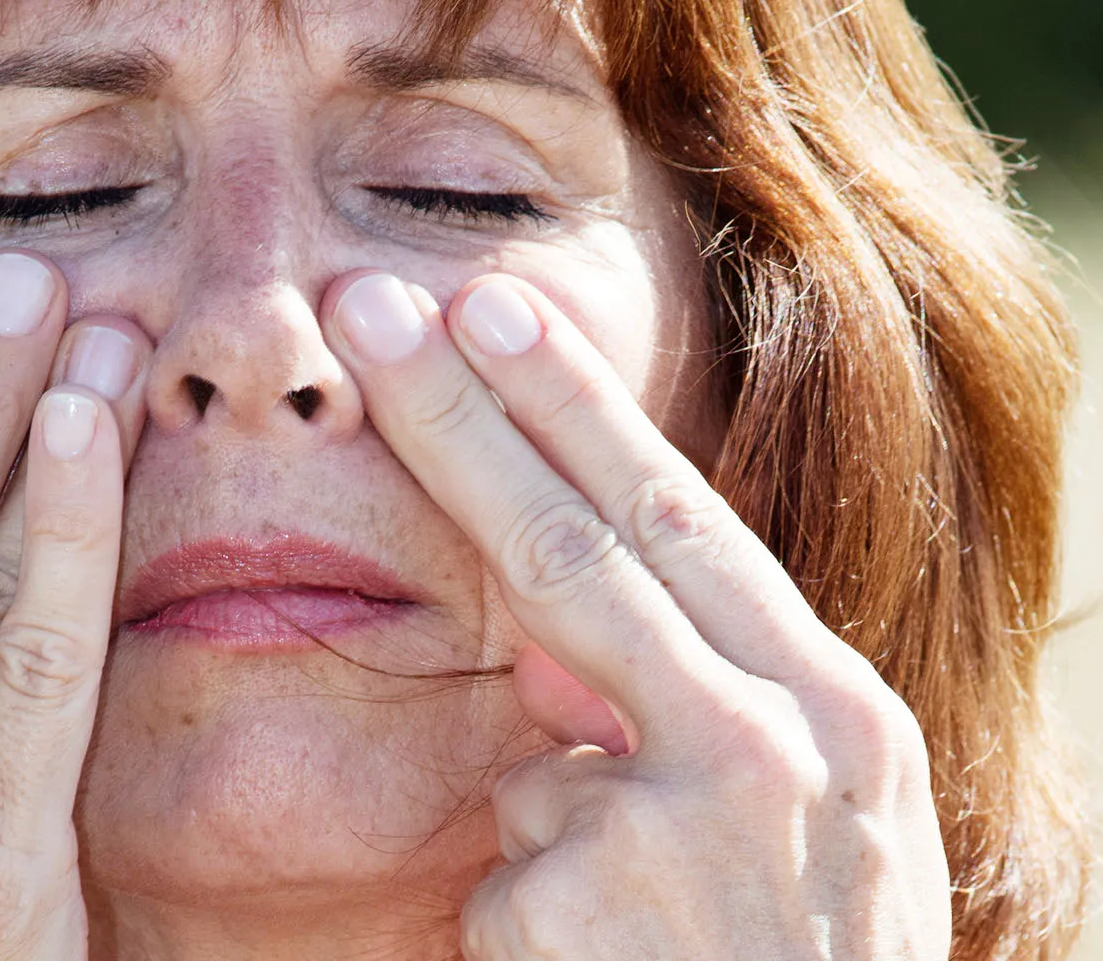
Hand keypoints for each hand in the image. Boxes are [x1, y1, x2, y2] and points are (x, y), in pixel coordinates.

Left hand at [324, 271, 950, 959]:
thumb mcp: (795, 823)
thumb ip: (690, 713)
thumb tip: (549, 644)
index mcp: (834, 706)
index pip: (672, 519)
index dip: (568, 405)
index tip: (481, 302)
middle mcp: (780, 748)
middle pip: (575, 549)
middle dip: (457, 419)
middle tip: (366, 306)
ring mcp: (680, 834)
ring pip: (533, 758)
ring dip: (551, 835)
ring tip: (642, 939)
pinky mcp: (577, 918)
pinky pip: (510, 880)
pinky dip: (534, 925)